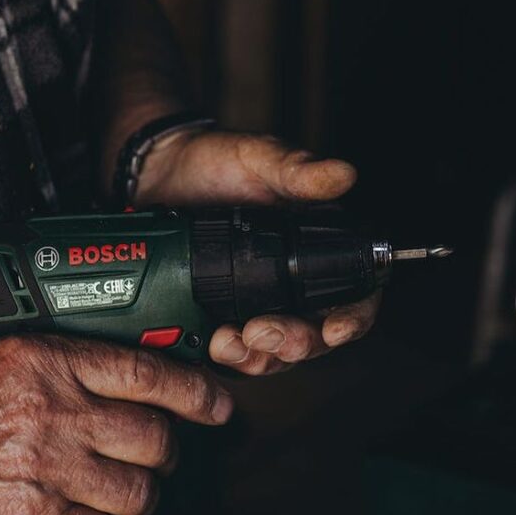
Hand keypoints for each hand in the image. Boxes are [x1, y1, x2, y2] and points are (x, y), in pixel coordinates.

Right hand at [0, 335, 230, 514]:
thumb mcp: (1, 358)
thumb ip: (63, 367)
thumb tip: (124, 384)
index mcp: (49, 360)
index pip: (148, 374)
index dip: (197, 394)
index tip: (218, 405)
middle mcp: (56, 410)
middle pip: (155, 439)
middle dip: (165, 454)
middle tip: (154, 458)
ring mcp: (47, 468)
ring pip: (139, 492)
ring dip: (142, 498)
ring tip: (125, 495)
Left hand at [135, 129, 379, 374]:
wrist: (160, 173)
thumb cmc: (218, 162)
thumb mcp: (258, 158)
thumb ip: (297, 171)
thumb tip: (341, 175)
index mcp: (316, 252)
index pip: (354, 297)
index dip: (353, 319)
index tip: (334, 329)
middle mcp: (291, 287)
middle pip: (313, 337)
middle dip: (293, 344)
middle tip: (263, 334)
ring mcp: (255, 306)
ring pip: (272, 353)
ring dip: (257, 356)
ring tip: (228, 340)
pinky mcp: (218, 318)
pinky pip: (231, 351)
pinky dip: (225, 355)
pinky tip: (210, 344)